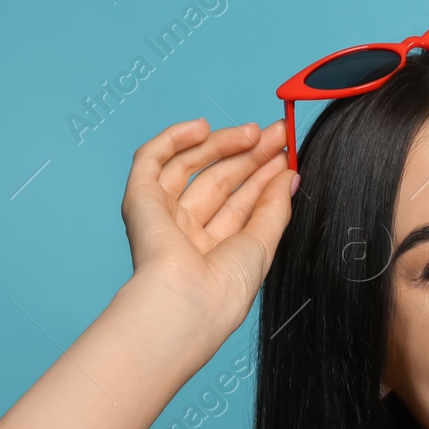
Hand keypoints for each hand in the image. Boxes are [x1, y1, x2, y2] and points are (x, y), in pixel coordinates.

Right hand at [120, 117, 298, 328]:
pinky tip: (203, 127)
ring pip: (189, 166)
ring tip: (255, 132)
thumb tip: (289, 175)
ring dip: (222, 144)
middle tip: (278, 135)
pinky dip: (174, 138)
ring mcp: (161, 215)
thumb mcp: (262, 244)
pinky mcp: (139, 199)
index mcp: (213, 250)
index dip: (263, 176)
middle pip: (219, 181)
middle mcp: (185, 232)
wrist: (189, 300)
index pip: (240, 203)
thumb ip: (275, 208)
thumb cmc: (225, 288)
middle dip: (250, 156)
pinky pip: (151, 159)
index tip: (286, 155)